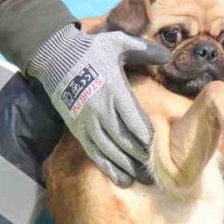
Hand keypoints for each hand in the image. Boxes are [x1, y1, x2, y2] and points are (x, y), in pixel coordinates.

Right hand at [27, 25, 170, 186]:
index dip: (148, 139)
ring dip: (126, 167)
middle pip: (125, 141)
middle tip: (157, 175)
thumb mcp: (118, 43)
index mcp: (114, 90)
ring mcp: (87, 121)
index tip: (160, 150)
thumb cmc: (91, 49)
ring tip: (141, 180)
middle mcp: (101, 110)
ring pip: (110, 151)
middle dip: (141, 159)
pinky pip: (94, 152)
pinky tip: (121, 178)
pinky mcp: (77, 129)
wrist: (55, 56)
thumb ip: (144, 50)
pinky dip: (108, 167)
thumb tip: (169, 55)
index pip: (135, 121)